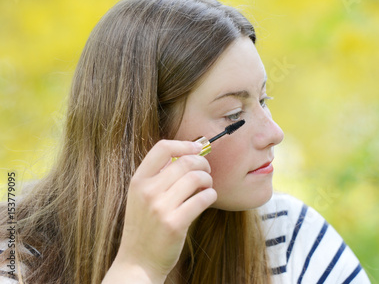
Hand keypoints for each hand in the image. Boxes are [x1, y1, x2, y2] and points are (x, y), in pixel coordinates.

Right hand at [104, 140, 216, 282]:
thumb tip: (186, 153)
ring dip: (208, 180)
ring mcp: (160, 207)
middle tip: (206, 171)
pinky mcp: (174, 224)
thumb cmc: (145, 227)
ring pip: (196, 178)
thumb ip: (158, 176)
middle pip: (185, 161)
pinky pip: (202, 199)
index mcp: (138, 181)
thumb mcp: (141, 197)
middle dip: (202, 163)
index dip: (184, 144)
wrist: (138, 262)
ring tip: (206, 186)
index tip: (197, 148)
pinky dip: (211, 195)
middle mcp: (147, 191)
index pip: (162, 148)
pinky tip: (208, 198)